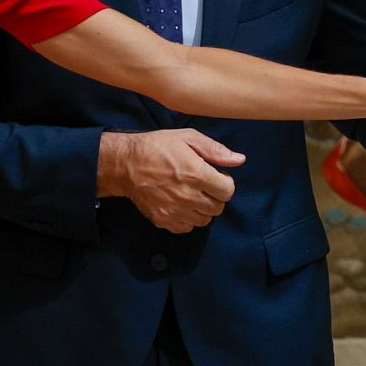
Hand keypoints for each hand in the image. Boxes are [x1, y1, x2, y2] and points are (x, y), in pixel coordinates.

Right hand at [97, 130, 244, 233]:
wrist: (125, 164)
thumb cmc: (158, 147)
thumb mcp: (188, 138)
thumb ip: (216, 150)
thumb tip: (240, 160)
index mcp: (196, 174)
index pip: (228, 191)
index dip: (224, 182)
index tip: (215, 176)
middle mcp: (188, 196)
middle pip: (218, 207)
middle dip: (215, 196)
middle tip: (203, 185)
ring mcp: (175, 211)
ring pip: (204, 219)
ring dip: (203, 208)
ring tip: (192, 194)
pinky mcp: (164, 220)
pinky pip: (187, 227)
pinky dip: (188, 218)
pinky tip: (181, 204)